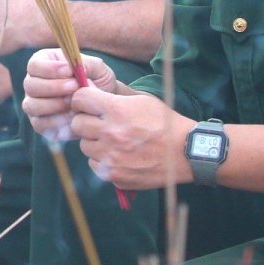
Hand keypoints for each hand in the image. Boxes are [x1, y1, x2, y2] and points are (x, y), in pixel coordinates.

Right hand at [22, 49, 117, 143]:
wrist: (101, 106)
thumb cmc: (96, 82)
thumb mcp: (97, 68)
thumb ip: (88, 64)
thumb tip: (75, 69)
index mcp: (42, 65)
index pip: (34, 65)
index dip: (49, 68)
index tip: (69, 71)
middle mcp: (33, 85)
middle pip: (30, 85)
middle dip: (53, 87)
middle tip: (74, 87)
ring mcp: (34, 105)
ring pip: (31, 105)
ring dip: (54, 104)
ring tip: (75, 103)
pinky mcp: (39, 124)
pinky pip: (40, 124)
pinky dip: (57, 121)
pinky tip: (73, 116)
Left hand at [69, 86, 192, 189]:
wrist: (185, 153)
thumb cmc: (164, 123)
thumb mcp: (142, 100)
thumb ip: (115, 95)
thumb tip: (91, 89)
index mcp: (117, 111)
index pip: (80, 99)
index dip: (82, 99)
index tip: (87, 103)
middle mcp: (111, 134)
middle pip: (77, 124)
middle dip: (85, 121)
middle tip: (98, 123)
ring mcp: (111, 157)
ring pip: (84, 146)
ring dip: (94, 142)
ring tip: (112, 140)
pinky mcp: (115, 175)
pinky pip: (94, 164)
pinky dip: (102, 160)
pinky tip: (118, 155)